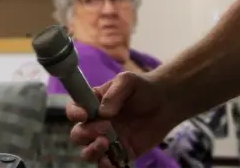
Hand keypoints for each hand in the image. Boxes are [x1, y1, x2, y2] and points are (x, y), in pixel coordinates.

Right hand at [66, 72, 183, 166]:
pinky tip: (111, 163)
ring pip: (89, 153)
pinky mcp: (122, 153)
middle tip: (103, 128)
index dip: (74, 113)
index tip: (83, 115)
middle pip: (78, 135)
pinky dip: (106, 167)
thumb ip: (114, 94)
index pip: (74, 110)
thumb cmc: (142, 88)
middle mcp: (96, 123)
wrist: (165, 103)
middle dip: (85, 134)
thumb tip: (103, 112)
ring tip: (105, 144)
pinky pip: (109, 164)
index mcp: (92, 105)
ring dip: (92, 151)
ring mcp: (108, 140)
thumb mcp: (127, 81)